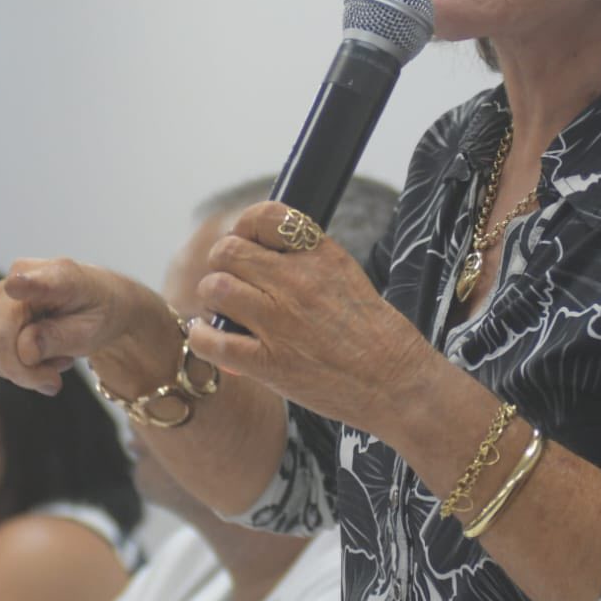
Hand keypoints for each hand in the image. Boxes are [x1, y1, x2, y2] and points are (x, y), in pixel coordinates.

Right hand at [0, 259, 172, 395]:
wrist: (99, 302)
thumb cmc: (99, 312)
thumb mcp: (92, 331)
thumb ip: (59, 338)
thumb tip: (24, 350)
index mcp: (59, 275)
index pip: (36, 281)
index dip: (24, 286)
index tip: (15, 286)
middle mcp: (21, 275)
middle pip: (0, 336)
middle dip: (24, 372)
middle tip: (54, 383)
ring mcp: (2, 293)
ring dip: (24, 370)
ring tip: (57, 361)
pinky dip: (18, 366)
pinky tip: (44, 357)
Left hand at [189, 202, 437, 433]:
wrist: (397, 383)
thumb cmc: (374, 332)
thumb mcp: (345, 276)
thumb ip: (304, 261)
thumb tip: (258, 253)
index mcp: (319, 255)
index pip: (264, 217)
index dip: (245, 228)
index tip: (249, 245)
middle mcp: (297, 282)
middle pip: (228, 251)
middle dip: (222, 265)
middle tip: (232, 284)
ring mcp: (281, 323)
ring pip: (215, 287)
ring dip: (212, 299)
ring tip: (225, 313)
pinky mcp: (270, 364)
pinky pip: (213, 341)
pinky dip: (203, 337)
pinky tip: (210, 337)